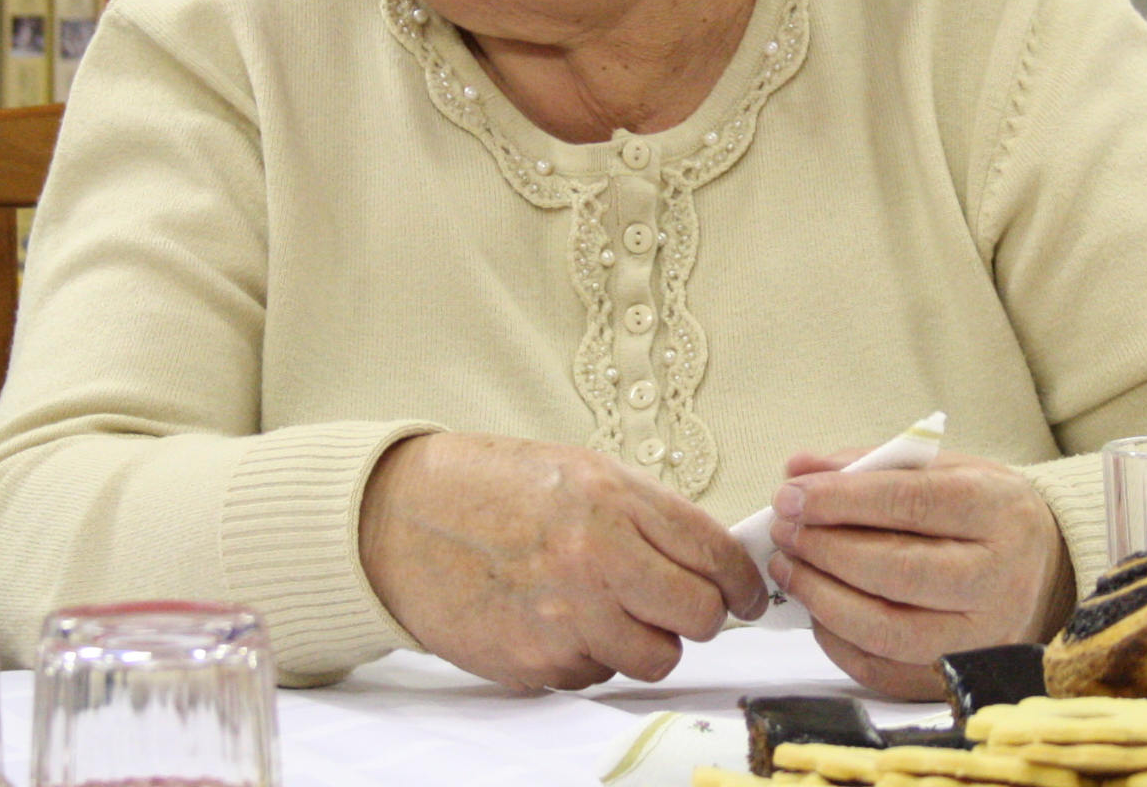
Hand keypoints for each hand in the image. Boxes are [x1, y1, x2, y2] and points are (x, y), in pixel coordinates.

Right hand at [357, 432, 766, 689]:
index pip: (712, 552)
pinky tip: (559, 621)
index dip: (743, 581)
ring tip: (610, 610)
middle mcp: (595, 559)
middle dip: (702, 617)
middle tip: (687, 608)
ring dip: (647, 641)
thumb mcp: (578, 471)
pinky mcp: (536, 664)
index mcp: (611, 500)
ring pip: (655, 656)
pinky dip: (590, 656)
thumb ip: (645, 512)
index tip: (748, 594)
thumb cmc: (488, 489)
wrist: (399, 521)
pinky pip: (596, 674)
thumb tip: (711, 555)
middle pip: (699, 616)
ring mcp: (565, 618)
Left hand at [766, 450, 1075, 699]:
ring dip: (823, 598)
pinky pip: (883, 669)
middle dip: (825, 549)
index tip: (791, 495)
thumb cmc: (984, 512)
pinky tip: (816, 608)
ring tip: (788, 567)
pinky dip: (837, 639)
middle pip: (898, 570)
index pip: (911, 503)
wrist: (1048, 569)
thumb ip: (871, 465)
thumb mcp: (944, 469)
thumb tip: (798, 467)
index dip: (842, 500)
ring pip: (888, 629)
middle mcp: (997, 577)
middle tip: (783, 531)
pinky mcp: (958, 675)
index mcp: (996, 510)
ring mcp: (981, 636)